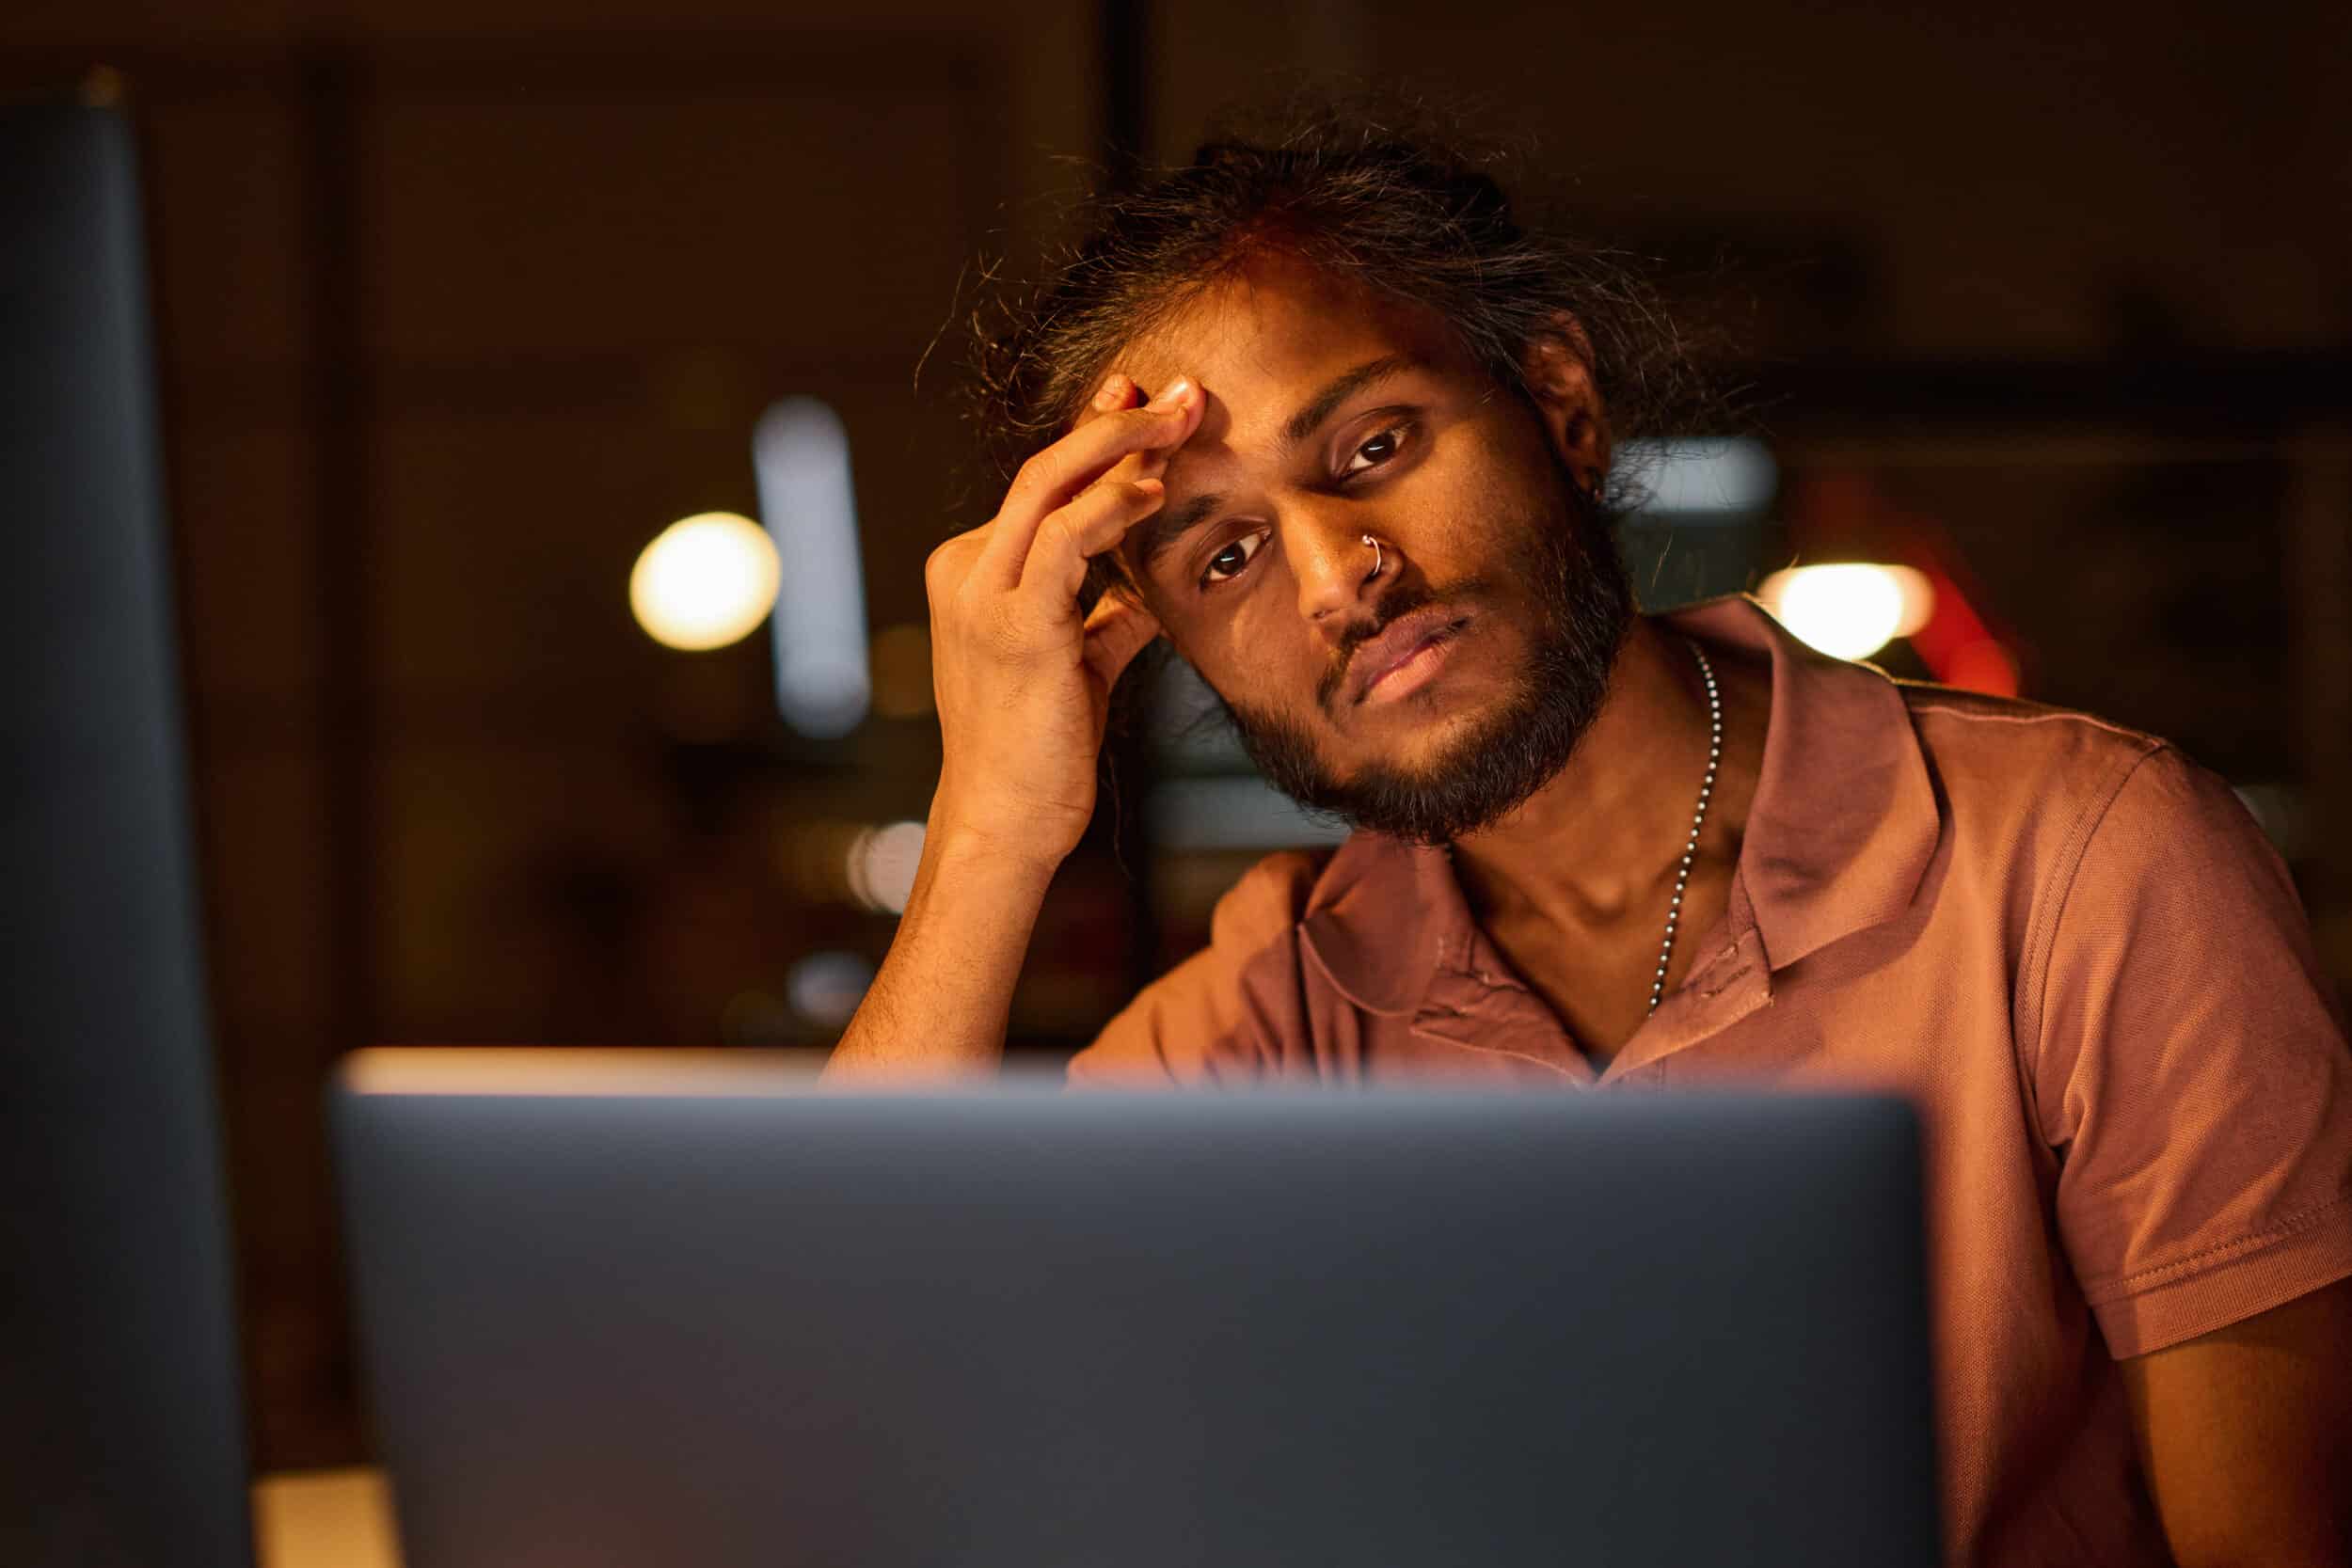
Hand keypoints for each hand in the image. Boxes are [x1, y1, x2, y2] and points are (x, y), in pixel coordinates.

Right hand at [923, 369, 1203, 868]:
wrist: (1006, 819)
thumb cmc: (1041, 748)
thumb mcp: (1082, 663)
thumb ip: (1109, 614)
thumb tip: (1155, 583)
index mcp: (972, 572)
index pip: (1041, 487)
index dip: (1096, 438)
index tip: (1147, 401)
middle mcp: (965, 571)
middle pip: (1043, 470)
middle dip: (1114, 419)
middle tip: (1179, 389)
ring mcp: (979, 595)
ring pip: (1047, 488)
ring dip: (1121, 446)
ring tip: (1181, 418)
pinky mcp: (1012, 625)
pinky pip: (1061, 541)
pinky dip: (1110, 508)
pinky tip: (1154, 491)